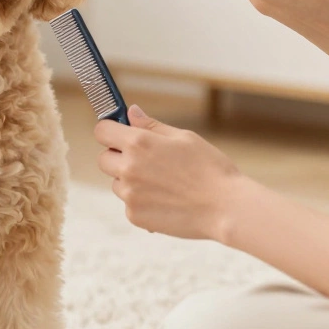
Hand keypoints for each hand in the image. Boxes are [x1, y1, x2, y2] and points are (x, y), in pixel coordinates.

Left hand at [94, 105, 242, 240]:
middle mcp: (128, 168)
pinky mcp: (134, 216)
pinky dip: (141, 202)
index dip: (110, 131)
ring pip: (116, 183)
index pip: (102, 131)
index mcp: (138, 143)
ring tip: (162, 183)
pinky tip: (166, 201)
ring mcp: (129, 194)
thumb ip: (151, 125)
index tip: (119, 134)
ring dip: (130, 181)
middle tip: (145, 161)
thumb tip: (131, 112)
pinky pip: (129, 204)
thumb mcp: (184, 137)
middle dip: (118, 157)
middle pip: (103, 159)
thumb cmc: (210, 168)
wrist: (225, 208)